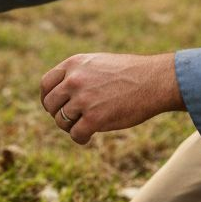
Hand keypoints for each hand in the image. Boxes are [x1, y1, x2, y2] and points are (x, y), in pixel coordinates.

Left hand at [40, 52, 184, 144]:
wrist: (155, 81)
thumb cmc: (131, 73)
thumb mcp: (98, 63)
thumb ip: (78, 74)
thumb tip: (61, 92)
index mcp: (74, 64)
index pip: (46, 84)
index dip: (48, 99)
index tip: (57, 107)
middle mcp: (74, 80)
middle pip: (50, 105)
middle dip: (59, 115)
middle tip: (73, 120)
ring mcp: (83, 99)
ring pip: (61, 121)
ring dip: (71, 127)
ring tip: (85, 126)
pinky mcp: (94, 118)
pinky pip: (75, 134)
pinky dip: (81, 138)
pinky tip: (89, 136)